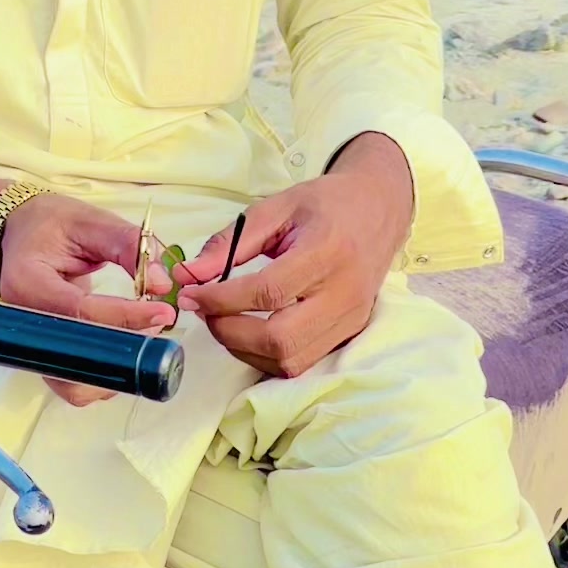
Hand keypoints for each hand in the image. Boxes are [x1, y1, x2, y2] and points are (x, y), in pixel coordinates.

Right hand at [0, 195, 175, 406]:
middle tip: (157, 323)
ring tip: (143, 334)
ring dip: (115, 370)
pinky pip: (73, 381)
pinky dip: (103, 375)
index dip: (125, 316)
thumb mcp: (90, 220)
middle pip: (75, 357)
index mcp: (26, 283)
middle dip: (123, 349)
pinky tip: (125, 348)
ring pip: (74, 383)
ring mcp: (29, 345)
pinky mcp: (43, 354)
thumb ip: (128, 246)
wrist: (18, 231)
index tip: (162, 311)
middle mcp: (20, 323)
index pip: (79, 312)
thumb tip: (162, 283)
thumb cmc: (50, 223)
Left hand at [173, 133, 413, 378]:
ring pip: (291, 360)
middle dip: (230, 333)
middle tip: (205, 312)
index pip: (269, 291)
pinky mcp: (351, 334)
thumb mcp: (275, 208)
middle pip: (281, 339)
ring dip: (245, 350)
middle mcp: (344, 293)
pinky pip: (303, 363)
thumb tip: (189, 274)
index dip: (222, 299)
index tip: (191, 294)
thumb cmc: (324, 204)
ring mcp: (350, 319)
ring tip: (224, 321)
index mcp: (326, 251)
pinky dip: (267, 357)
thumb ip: (231, 243)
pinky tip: (250, 333)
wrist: (378, 210)